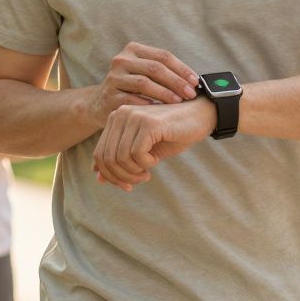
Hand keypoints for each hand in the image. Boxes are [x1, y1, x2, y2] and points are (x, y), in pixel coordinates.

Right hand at [86, 42, 198, 127]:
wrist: (100, 104)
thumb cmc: (131, 89)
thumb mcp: (144, 73)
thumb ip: (164, 72)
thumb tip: (195, 81)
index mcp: (133, 50)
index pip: (163, 56)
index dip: (182, 68)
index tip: (196, 82)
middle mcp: (121, 60)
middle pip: (155, 68)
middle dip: (176, 81)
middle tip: (191, 94)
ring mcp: (113, 77)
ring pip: (144, 83)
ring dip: (165, 93)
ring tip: (179, 102)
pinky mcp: (109, 95)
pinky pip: (132, 100)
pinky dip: (149, 106)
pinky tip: (160, 112)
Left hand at [92, 99, 214, 190]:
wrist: (200, 116)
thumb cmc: (172, 134)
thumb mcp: (142, 150)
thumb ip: (120, 161)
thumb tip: (99, 179)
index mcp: (115, 119)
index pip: (99, 154)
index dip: (109, 175)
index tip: (126, 185)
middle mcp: (120, 115)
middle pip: (107, 158)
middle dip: (121, 177)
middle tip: (139, 180)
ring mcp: (133, 117)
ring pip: (120, 158)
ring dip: (134, 172)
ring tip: (148, 171)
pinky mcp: (148, 123)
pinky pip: (137, 154)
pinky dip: (146, 163)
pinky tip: (155, 160)